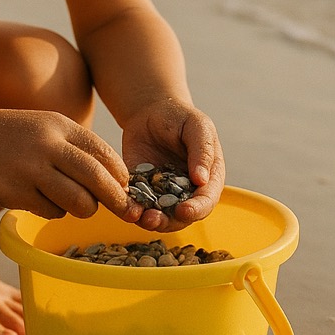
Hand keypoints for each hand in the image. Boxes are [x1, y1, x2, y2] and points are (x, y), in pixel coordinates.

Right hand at [0, 108, 141, 221]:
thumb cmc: (17, 136)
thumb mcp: (49, 127)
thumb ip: (79, 148)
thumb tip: (117, 180)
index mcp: (61, 127)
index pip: (103, 153)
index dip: (119, 175)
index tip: (125, 187)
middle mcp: (48, 147)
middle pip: (96, 179)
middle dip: (115, 199)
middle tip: (124, 211)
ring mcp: (31, 171)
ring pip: (78, 202)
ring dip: (85, 208)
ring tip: (77, 204)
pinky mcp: (16, 193)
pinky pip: (52, 212)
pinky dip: (55, 211)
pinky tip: (43, 199)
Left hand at [120, 99, 225, 231]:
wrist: (151, 113)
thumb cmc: (180, 117)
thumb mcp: (197, 126)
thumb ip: (202, 151)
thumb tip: (202, 180)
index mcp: (208, 178)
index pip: (206, 201)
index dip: (197, 209)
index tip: (184, 211)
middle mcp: (187, 191)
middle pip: (183, 217)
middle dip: (170, 221)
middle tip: (155, 219)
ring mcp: (163, 193)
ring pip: (160, 216)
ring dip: (151, 221)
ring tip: (141, 217)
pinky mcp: (141, 190)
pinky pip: (138, 205)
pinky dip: (133, 209)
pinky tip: (126, 205)